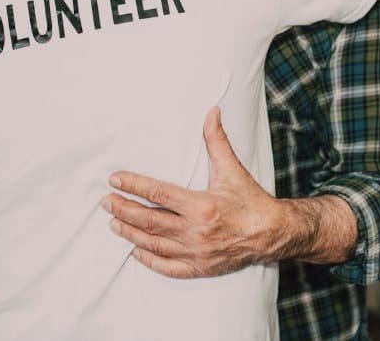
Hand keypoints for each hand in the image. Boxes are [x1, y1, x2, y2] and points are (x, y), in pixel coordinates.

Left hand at [103, 107, 285, 278]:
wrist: (274, 234)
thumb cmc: (251, 201)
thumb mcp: (232, 170)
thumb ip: (216, 141)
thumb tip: (211, 112)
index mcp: (201, 206)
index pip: (157, 193)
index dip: (133, 185)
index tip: (115, 179)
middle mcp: (196, 231)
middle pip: (149, 220)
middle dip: (123, 210)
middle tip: (106, 201)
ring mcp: (196, 252)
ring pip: (153, 243)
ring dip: (130, 233)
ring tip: (113, 223)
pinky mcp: (200, 267)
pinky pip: (168, 267)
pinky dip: (149, 259)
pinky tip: (136, 251)